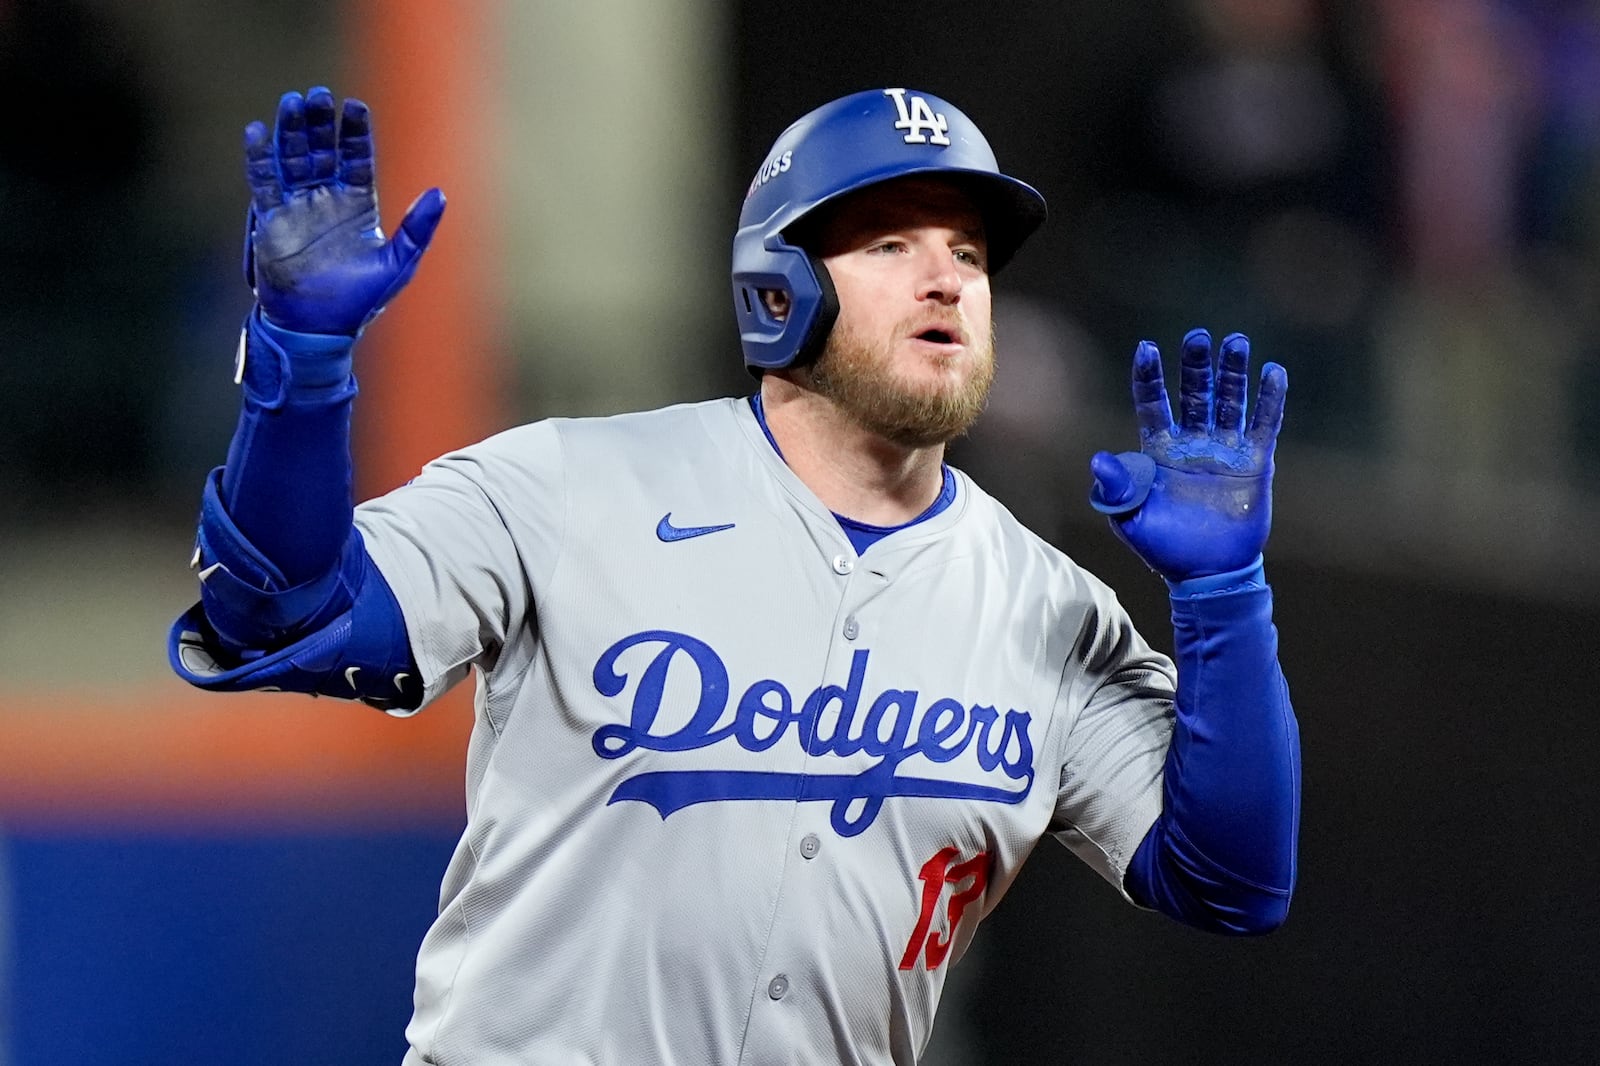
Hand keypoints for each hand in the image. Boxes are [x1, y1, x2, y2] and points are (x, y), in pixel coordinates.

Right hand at [243, 87, 445, 334]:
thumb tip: (440, 193)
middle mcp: (327, 199)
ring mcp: (297, 207)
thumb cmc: (361, 300)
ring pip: (292, 159)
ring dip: (290, 131)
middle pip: (322, 150)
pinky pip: (263, 183)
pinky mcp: (271, 220)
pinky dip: (259, 158)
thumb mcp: (398, 263)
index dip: (355, 133)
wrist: (318, 328)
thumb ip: (418, 228)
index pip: (357, 158)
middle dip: (319, 123)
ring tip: (291, 102)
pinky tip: (256, 132)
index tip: (354, 107)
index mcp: (358, 204)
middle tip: (318, 95)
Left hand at [1088, 329, 1286, 580]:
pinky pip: (1264, 426)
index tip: (1147, 348)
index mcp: (1159, 452)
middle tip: (1197, 337)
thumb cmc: (1162, 547)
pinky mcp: (1255, 464)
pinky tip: (1273, 372)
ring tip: (1235, 342)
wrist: (1206, 574)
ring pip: (1229, 402)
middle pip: (1194, 394)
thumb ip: (1115, 488)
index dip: (1149, 378)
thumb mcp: (1130, 519)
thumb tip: (1099, 459)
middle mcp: (1192, 444)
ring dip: (1233, 373)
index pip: (1152, 405)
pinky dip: (1269, 400)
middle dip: (1196, 366)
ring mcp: (1224, 451)